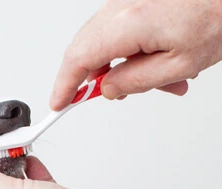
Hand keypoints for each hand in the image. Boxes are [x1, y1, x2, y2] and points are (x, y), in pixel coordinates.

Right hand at [50, 0, 221, 109]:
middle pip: (85, 49)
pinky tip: (158, 61)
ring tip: (159, 81)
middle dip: (96, 78)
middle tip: (113, 95)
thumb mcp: (179, 64)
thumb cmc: (219, 16)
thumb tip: (107, 89)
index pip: (77, 59)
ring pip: (104, 40)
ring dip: (121, 65)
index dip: (64, 85)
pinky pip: (119, 28)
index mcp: (126, 24)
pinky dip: (130, 50)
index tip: (59, 102)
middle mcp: (119, 7)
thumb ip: (135, 81)